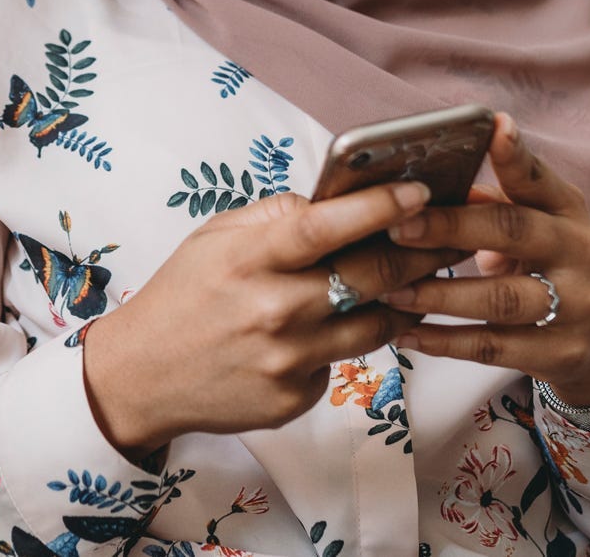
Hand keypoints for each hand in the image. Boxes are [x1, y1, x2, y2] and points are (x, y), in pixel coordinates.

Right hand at [81, 181, 461, 456]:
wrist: (141, 377)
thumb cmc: (181, 297)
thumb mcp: (213, 237)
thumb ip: (274, 216)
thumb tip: (332, 203)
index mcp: (249, 260)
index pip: (325, 227)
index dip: (378, 206)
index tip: (419, 190)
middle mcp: (272, 310)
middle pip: (370, 278)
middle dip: (420, 252)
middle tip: (448, 236)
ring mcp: (286, 360)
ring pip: (375, 324)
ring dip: (403, 300)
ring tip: (417, 281)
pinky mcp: (294, 397)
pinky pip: (342, 360)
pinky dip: (348, 339)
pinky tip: (341, 327)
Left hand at [382, 114, 589, 406]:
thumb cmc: (543, 266)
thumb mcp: (531, 227)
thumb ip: (489, 204)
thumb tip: (428, 186)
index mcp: (568, 210)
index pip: (539, 178)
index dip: (516, 154)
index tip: (493, 127)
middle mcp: (581, 252)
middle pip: (514, 231)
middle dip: (452, 227)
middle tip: (398, 226)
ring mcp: (577, 306)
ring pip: (500, 298)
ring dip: (439, 294)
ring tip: (391, 289)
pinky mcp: (561, 353)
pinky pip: (493, 348)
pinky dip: (445, 341)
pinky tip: (406, 333)